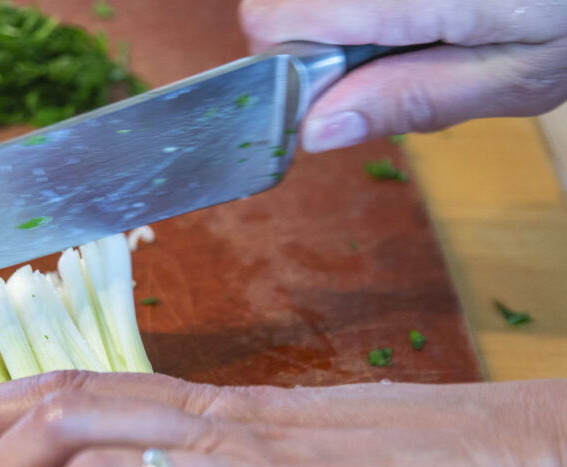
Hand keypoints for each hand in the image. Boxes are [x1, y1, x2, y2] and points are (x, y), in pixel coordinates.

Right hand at [240, 0, 566, 150]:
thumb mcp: (516, 75)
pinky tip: (422, 15)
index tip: (333, 94)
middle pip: (275, 4)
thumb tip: (315, 130)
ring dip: (341, 20)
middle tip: (384, 59)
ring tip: (414, 29)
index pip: (275, 21)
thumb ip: (412, 98)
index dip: (288, 69)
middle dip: (311, 42)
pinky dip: (363, 9)